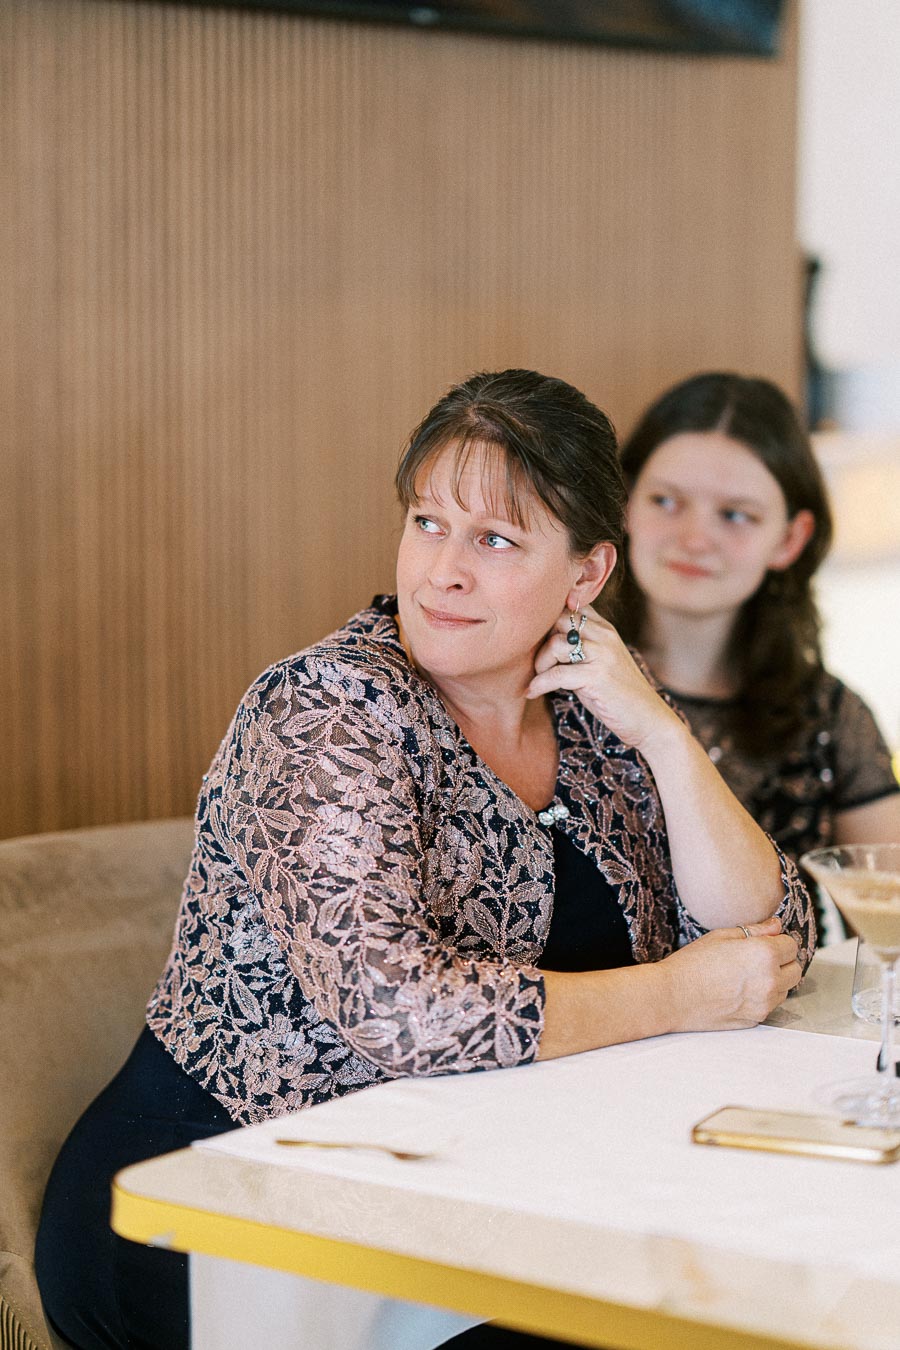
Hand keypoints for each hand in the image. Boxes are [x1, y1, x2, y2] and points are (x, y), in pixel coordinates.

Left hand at [527, 607, 682, 754]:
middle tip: (540, 663)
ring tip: (540, 679)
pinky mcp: (597, 676)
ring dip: (540, 664)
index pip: (571, 608)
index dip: (550, 621)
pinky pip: (557, 673)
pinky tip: (533, 692)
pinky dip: (539, 683)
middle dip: (542, 641)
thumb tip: (543, 642)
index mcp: (606, 630)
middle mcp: (605, 636)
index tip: (540, 641)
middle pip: (558, 620)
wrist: (649, 720)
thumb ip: (579, 648)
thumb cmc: (618, 696)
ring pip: (555, 644)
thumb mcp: (600, 663)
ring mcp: (603, 654)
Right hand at [661, 916, 801, 1031]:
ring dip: (775, 980)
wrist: (672, 996)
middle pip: (796, 969)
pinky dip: (762, 997)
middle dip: (783, 961)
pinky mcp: (756, 1019)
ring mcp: (764, 1004)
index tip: (765, 941)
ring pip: (786, 989)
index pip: (792, 945)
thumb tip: (776, 926)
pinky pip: (770, 1005)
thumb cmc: (693, 962)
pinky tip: (739, 990)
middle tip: (758, 958)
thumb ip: (755, 930)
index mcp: (764, 954)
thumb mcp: (722, 935)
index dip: (778, 940)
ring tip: (747, 975)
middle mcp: (771, 981)